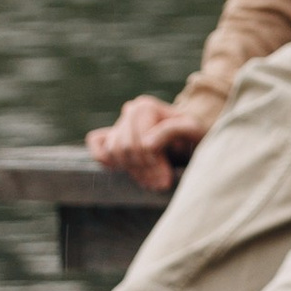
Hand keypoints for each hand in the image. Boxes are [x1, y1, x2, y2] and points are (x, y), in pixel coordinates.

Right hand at [86, 94, 206, 191]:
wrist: (189, 140)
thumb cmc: (192, 135)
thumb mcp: (193, 130)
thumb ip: (172, 131)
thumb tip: (146, 143)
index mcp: (146, 107)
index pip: (140, 142)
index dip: (153, 163)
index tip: (166, 179)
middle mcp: (130, 111)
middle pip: (125, 148)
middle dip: (144, 170)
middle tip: (161, 184)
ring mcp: (119, 124)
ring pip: (113, 152)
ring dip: (132, 171)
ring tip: (152, 182)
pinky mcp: (109, 137)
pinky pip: (96, 146)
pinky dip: (107, 161)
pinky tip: (126, 170)